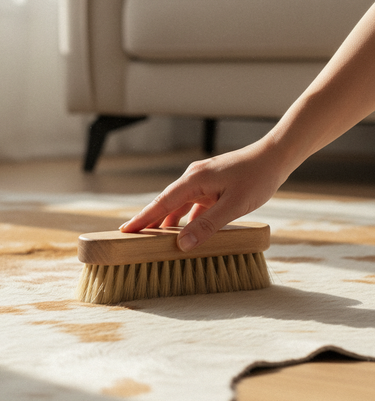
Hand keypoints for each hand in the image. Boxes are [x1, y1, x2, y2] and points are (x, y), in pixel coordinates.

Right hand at [120, 141, 285, 251]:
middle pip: (165, 203)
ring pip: (178, 205)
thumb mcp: (234, 205)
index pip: (161, 203)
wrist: (275, 156)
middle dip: (149, 221)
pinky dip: (185, 219)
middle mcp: (193, 179)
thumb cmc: (257, 178)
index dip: (143, 219)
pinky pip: (192, 205)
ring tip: (154, 238)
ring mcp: (202, 182)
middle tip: (131, 237)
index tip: (125, 231)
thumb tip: (183, 245)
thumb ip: (208, 225)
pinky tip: (185, 232)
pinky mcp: (211, 186)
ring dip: (167, 221)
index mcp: (193, 181)